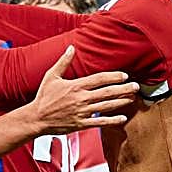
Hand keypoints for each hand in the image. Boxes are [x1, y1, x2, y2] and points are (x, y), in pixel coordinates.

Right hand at [21, 46, 137, 133]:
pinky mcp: (81, 123)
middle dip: (123, 89)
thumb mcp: (51, 76)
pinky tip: (122, 118)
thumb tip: (71, 48)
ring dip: (121, 101)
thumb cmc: (43, 97)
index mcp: (76, 86)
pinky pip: (100, 122)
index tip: (124, 76)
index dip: (114, 77)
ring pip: (106, 106)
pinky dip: (112, 120)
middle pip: (107, 92)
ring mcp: (82, 112)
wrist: (36, 118)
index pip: (100, 79)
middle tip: (135, 86)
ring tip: (132, 98)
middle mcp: (81, 99)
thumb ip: (63, 62)